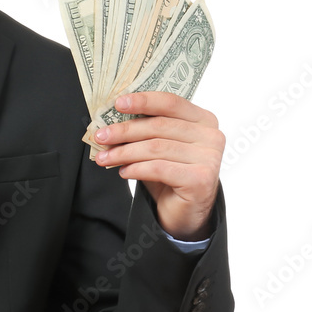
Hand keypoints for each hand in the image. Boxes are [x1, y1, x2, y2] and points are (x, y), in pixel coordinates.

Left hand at [92, 92, 224, 239]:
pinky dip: (136, 168)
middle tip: (100, 137)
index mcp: (203, 119)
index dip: (143, 101)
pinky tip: (123, 172)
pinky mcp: (201, 178)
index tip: (117, 104)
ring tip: (104, 158)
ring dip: (124, 152)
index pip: (170, 102)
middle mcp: (211, 136)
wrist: (185, 210)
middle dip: (124, 131)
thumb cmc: (170, 173)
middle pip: (159, 126)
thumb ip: (144, 129)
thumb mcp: (157, 146)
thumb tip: (109, 121)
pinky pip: (159, 168)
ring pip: (156, 148)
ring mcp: (209, 157)